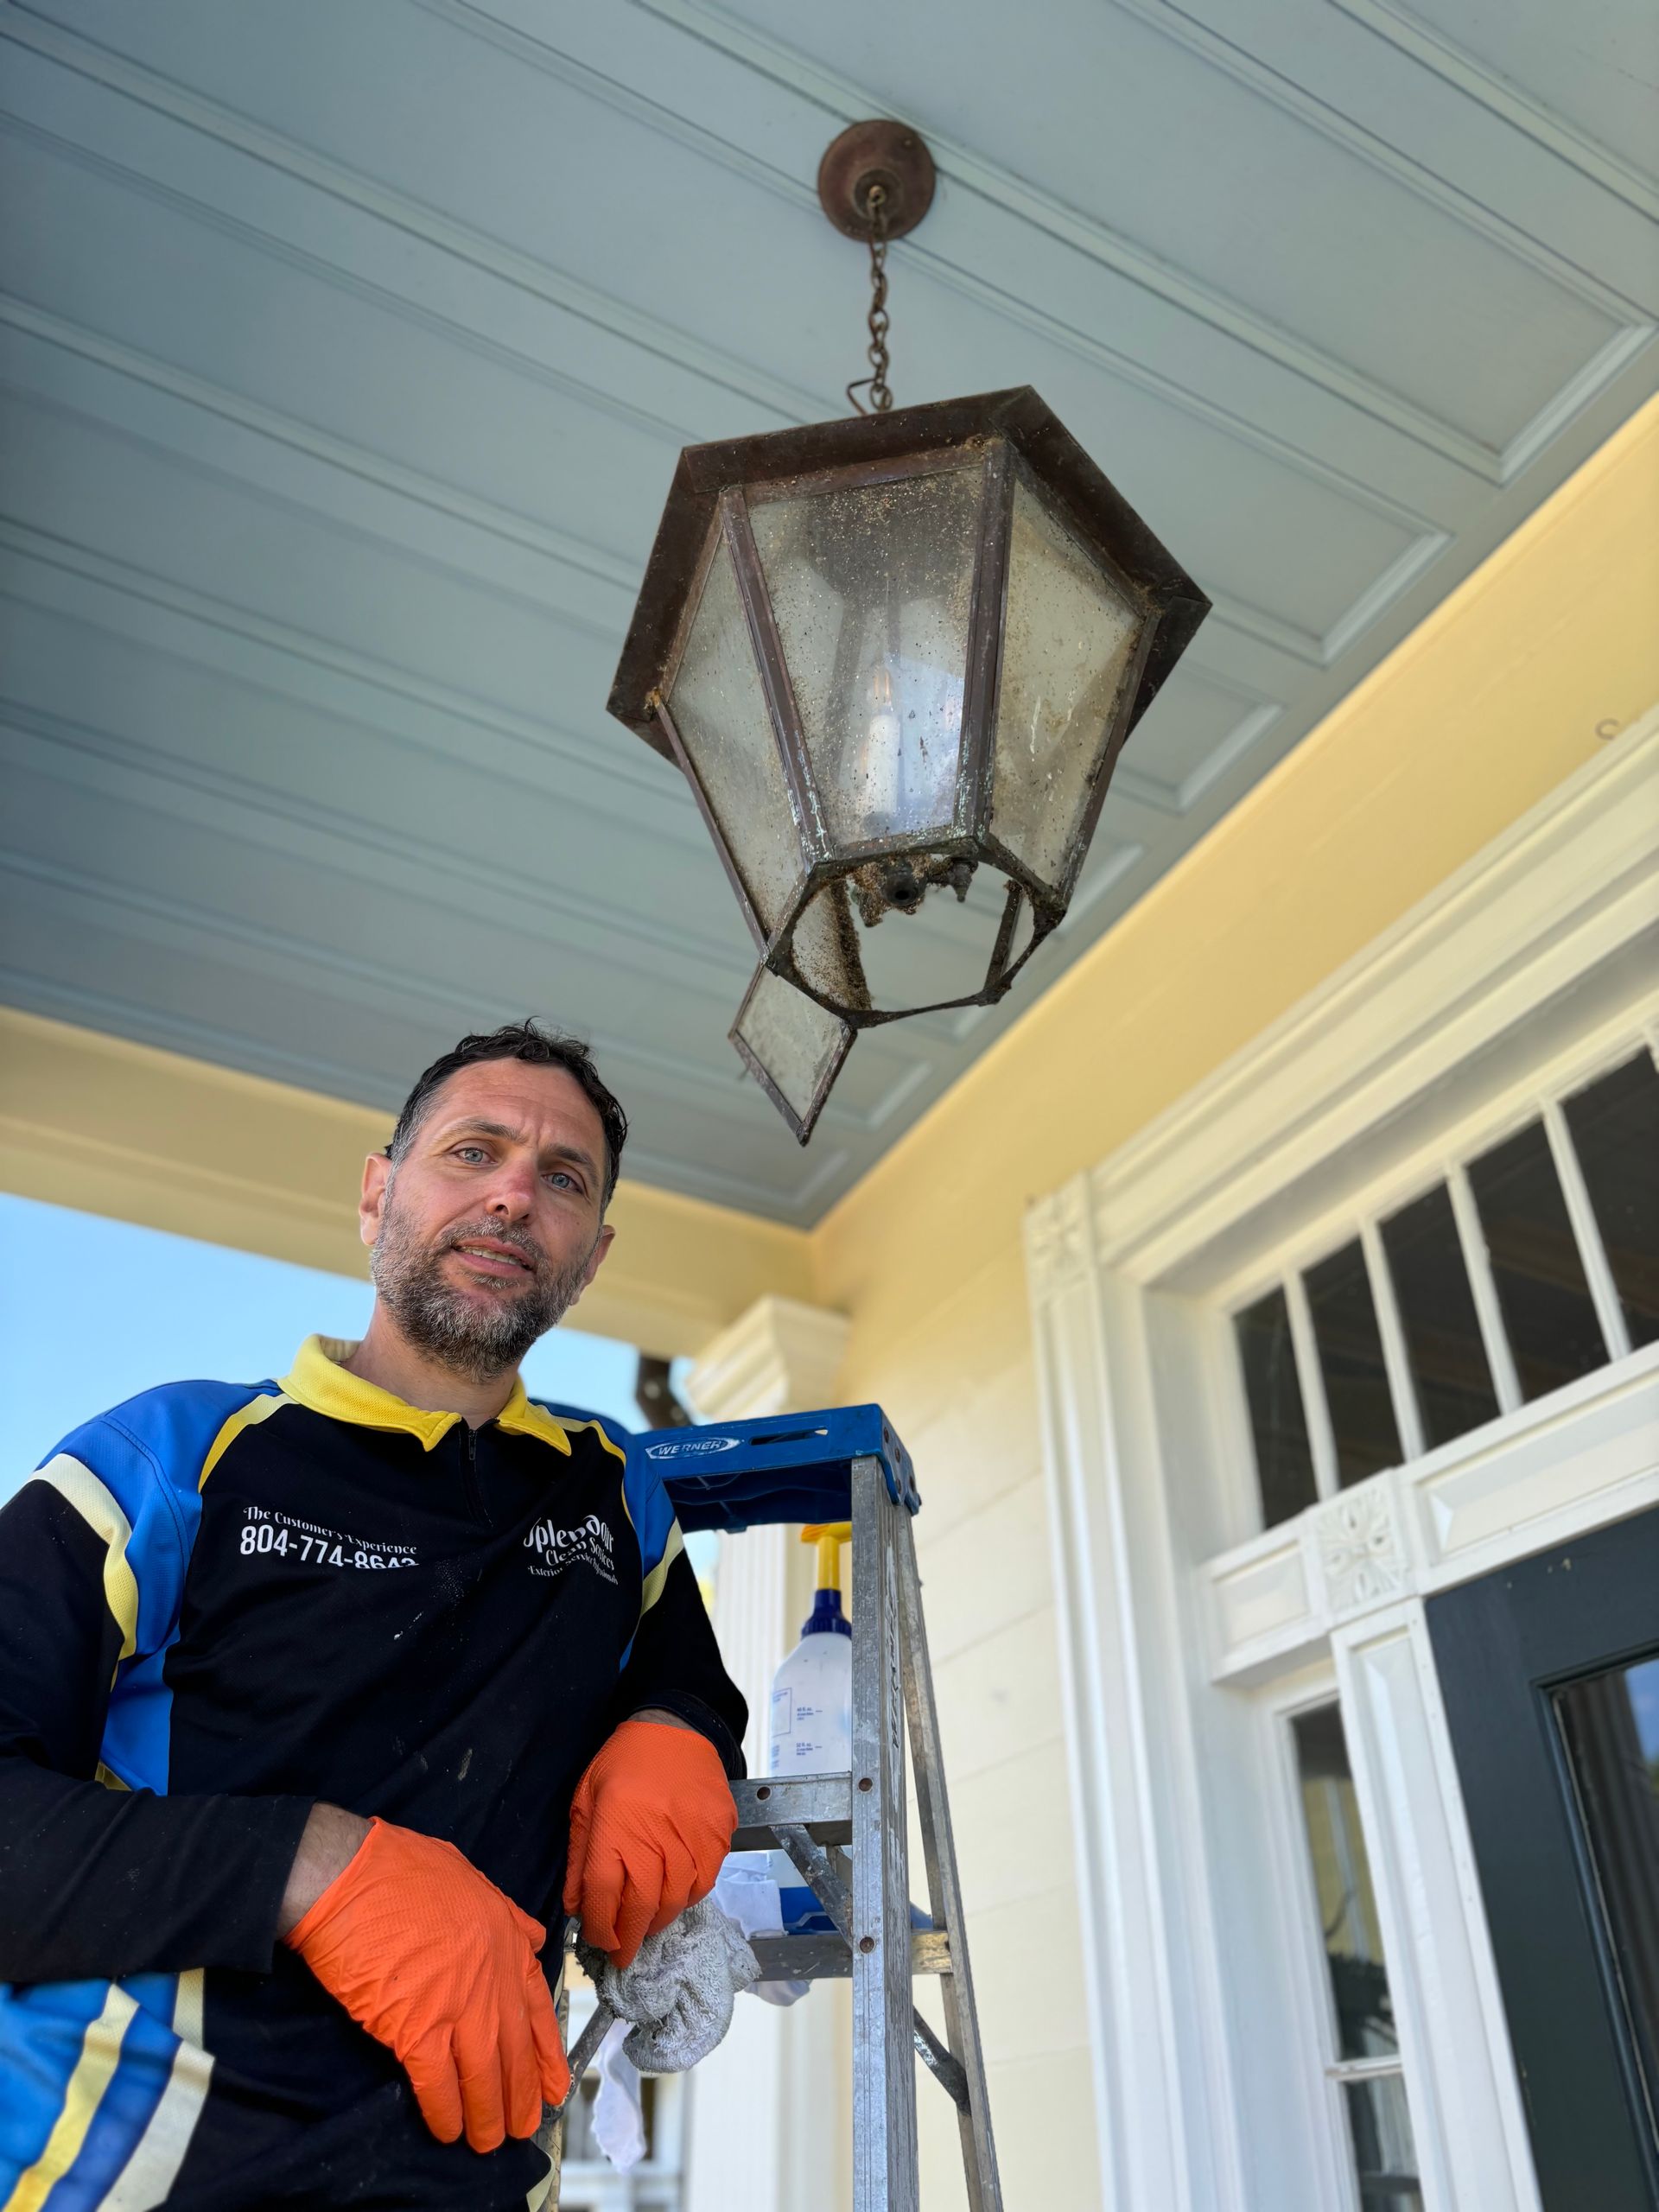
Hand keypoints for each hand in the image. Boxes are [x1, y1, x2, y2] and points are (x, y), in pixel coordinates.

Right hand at [283, 1815, 567, 2149]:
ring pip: (484, 2075)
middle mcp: (491, 1978)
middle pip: (514, 2051)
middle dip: (520, 2095)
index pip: (538, 2009)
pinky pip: (438, 2084)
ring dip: (487, 2115)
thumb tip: (526, 1935)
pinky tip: (447, 2129)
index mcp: (505, 1940)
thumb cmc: (400, 1870)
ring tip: (486, 2141)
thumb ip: (503, 1913)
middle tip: (522, 2126)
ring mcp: (457, 2005)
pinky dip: (445, 2112)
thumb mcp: (469, 1876)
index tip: (553, 2085)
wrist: (349, 1876)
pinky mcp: (416, 2027)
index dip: (546, 2054)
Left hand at [562, 1719, 735, 1967]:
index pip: (603, 1896)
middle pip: (641, 1907)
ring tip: (646, 1926)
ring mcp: (692, 1838)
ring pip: (675, 1902)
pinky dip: (688, 1899)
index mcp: (615, 1828)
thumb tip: (576, 1907)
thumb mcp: (585, 1802)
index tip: (598, 1941)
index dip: (599, 1927)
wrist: (675, 1728)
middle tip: (623, 1955)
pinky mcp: (718, 1834)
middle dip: (629, 1939)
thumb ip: (579, 1857)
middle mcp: (654, 1838)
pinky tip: (675, 1897)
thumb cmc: (623, 1764)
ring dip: (658, 1921)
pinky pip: (704, 1883)